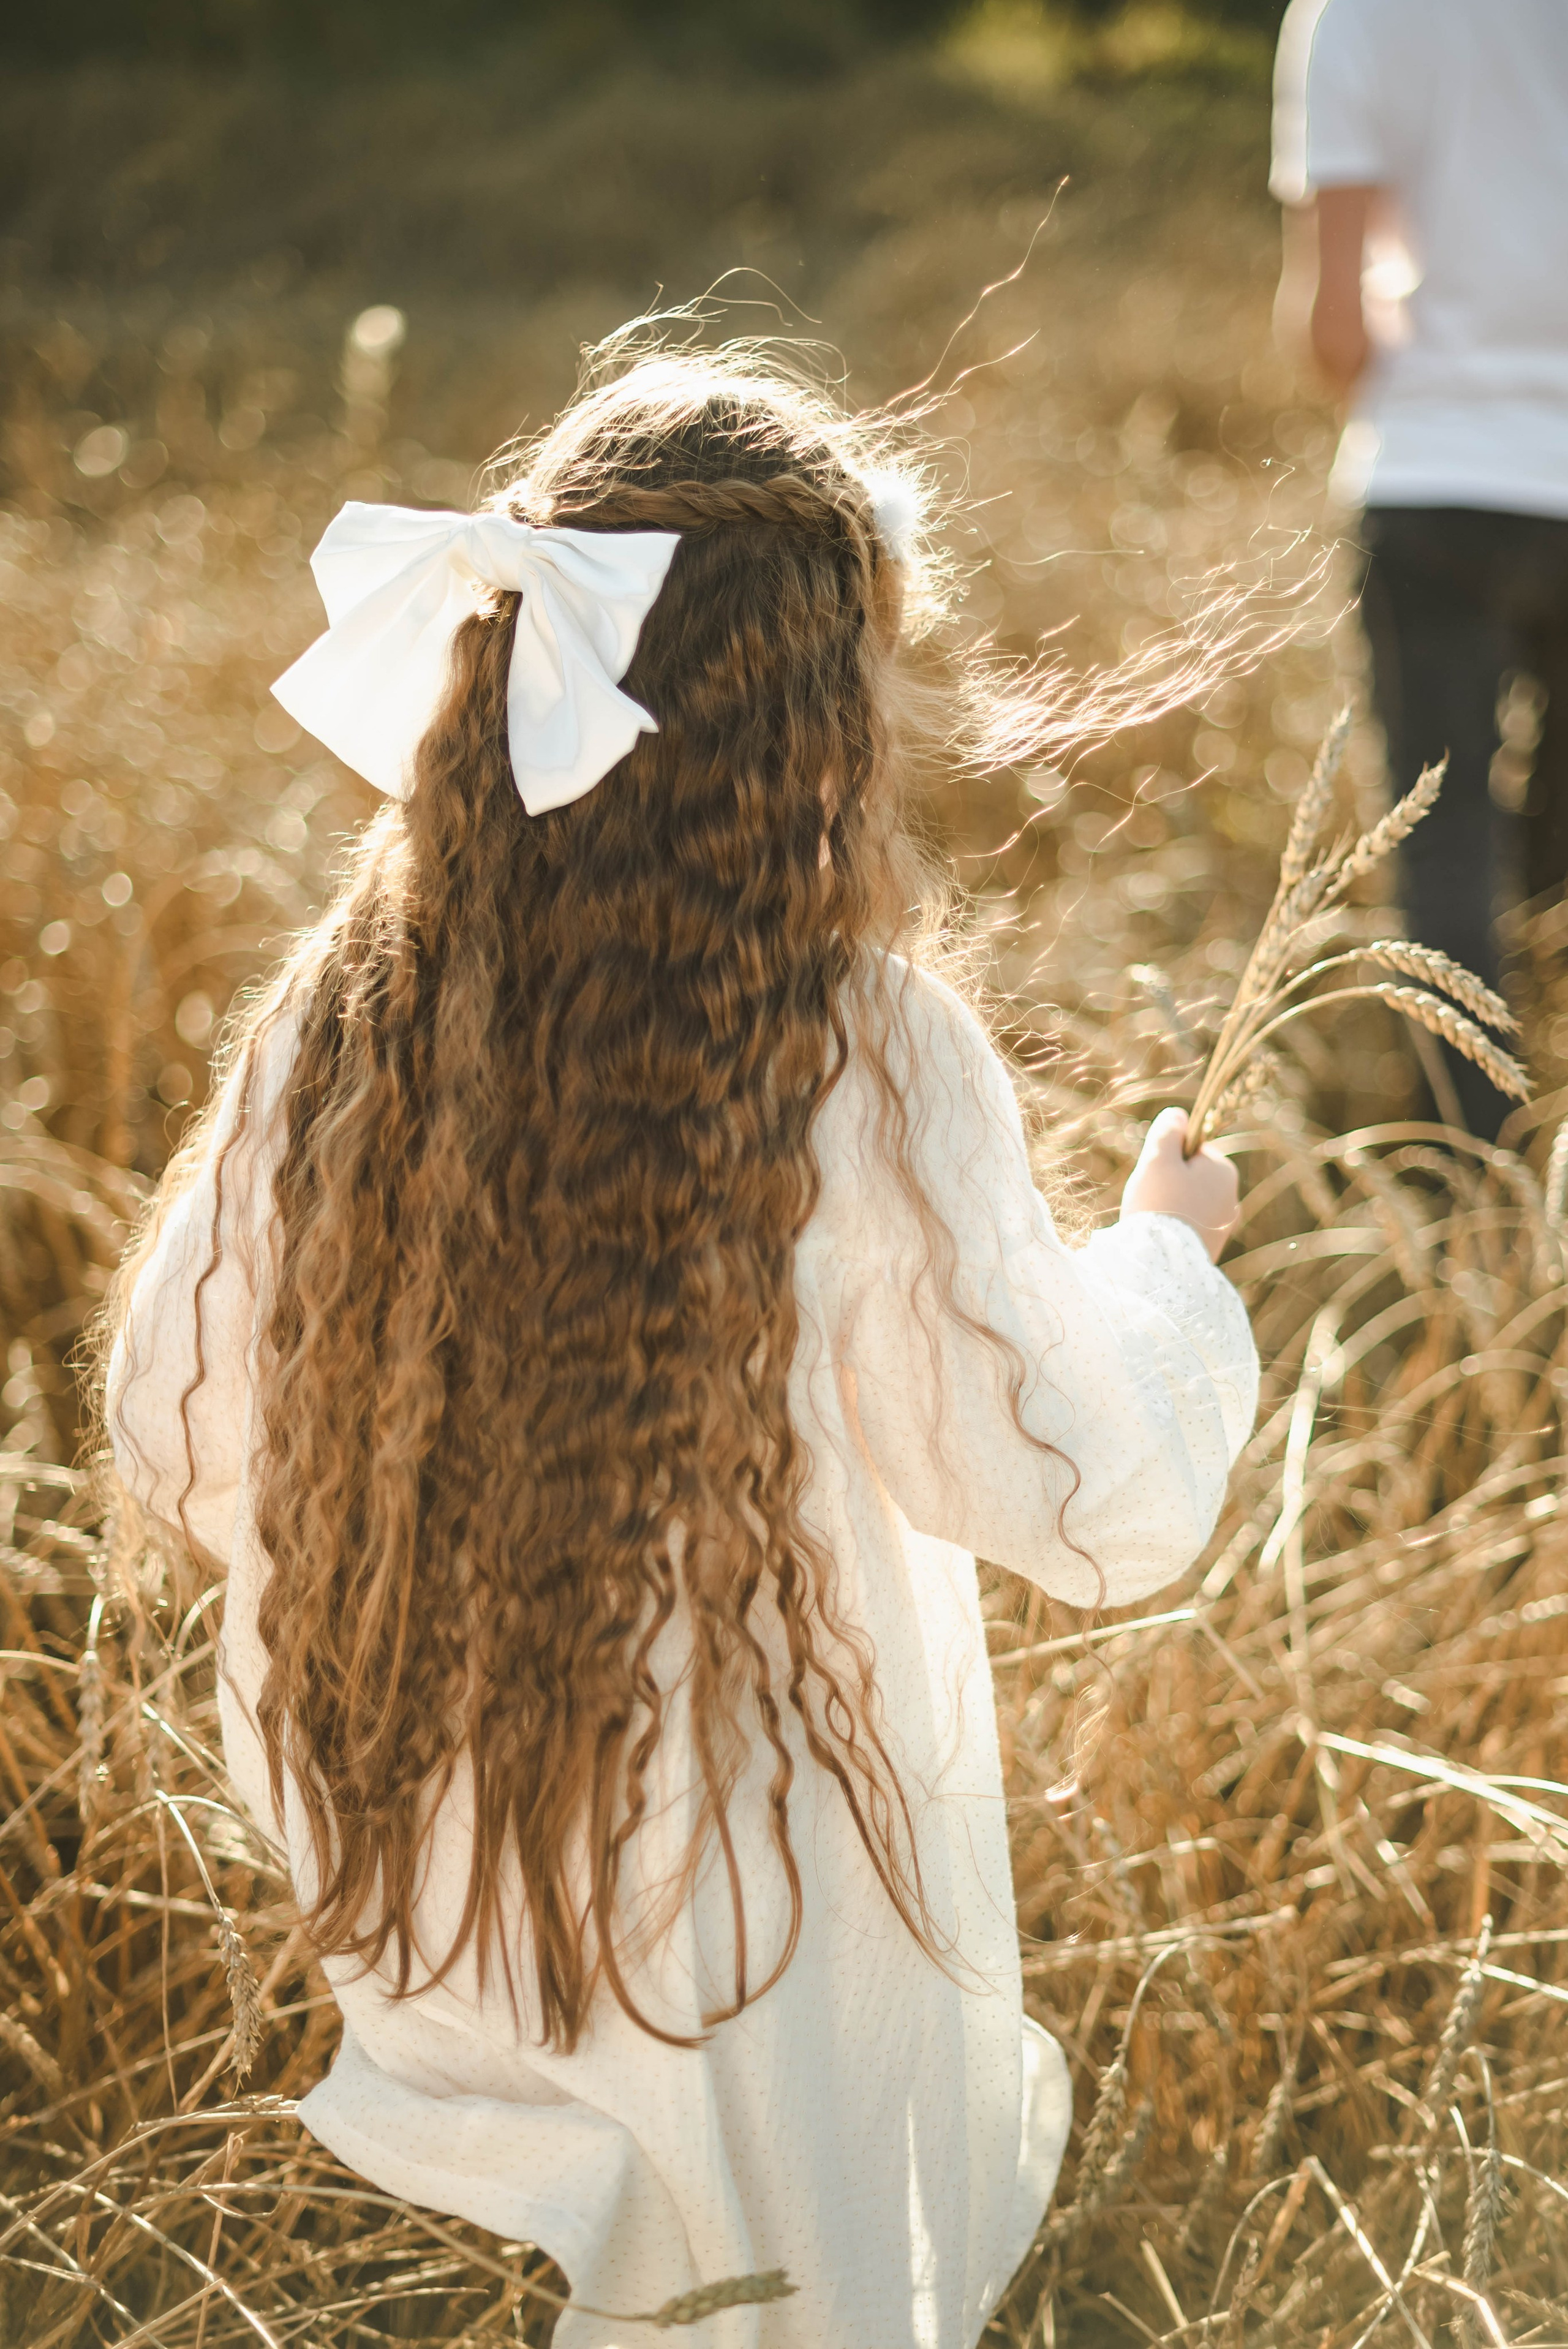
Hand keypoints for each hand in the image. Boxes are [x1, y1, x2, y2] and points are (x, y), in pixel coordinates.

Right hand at [1120, 1108, 1239, 1262]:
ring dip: (1172, 1205)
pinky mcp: (1213, 1247)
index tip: (1155, 1174)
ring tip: (1155, 1219)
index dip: (1168, 1157)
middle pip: (1191, 1176)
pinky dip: (1176, 1226)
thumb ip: (1168, 1131)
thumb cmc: (1159, 1204)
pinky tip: (1163, 1236)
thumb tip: (1178, 1115)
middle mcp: (1231, 1196)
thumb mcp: (1158, 1158)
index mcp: (1224, 1170)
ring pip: (1190, 1202)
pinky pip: (1191, 1226)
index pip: (1193, 1150)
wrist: (1162, 1263)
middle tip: (1151, 1197)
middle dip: (1170, 1182)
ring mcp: (1224, 1225)